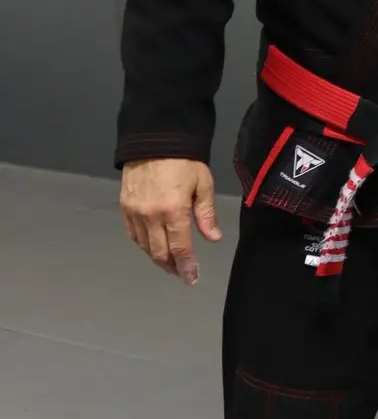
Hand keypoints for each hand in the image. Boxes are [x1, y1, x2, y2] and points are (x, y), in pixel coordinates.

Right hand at [120, 158, 221, 284]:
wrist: (154, 140)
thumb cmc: (183, 161)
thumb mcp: (202, 184)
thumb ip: (206, 214)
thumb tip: (212, 238)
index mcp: (173, 210)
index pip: (180, 248)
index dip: (186, 267)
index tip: (191, 278)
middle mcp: (151, 215)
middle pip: (160, 253)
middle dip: (172, 267)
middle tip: (182, 274)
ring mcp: (135, 212)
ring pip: (145, 247)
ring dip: (157, 258)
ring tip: (170, 263)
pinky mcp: (124, 207)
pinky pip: (133, 235)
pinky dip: (143, 245)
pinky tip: (152, 247)